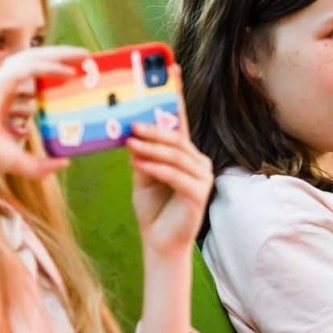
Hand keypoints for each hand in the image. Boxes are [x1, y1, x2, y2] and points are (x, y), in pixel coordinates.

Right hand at [0, 47, 82, 182]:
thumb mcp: (20, 162)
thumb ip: (42, 165)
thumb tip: (66, 162)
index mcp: (4, 96)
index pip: (32, 77)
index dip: (53, 72)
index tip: (75, 75)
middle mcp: (2, 84)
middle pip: (35, 61)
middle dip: (60, 56)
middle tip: (85, 58)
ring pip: (33, 57)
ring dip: (59, 53)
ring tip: (82, 55)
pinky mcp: (0, 81)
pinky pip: (30, 67)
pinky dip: (50, 66)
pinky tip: (69, 71)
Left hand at [129, 120, 212, 259]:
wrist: (160, 242)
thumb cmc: (153, 209)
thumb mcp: (143, 178)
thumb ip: (142, 157)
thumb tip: (133, 134)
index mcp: (188, 157)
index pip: (181, 130)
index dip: (174, 110)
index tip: (164, 91)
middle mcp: (200, 164)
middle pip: (177, 141)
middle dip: (153, 132)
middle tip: (132, 126)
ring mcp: (203, 179)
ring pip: (176, 156)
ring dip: (151, 149)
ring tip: (130, 144)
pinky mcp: (199, 195)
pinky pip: (176, 176)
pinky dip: (156, 168)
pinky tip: (139, 163)